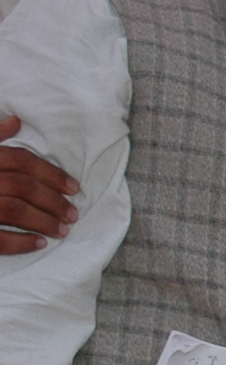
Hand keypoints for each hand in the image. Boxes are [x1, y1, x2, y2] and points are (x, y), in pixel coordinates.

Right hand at [0, 120, 80, 252]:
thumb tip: (16, 121)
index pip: (19, 159)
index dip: (50, 173)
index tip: (74, 187)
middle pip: (22, 186)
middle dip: (52, 200)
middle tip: (73, 214)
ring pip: (13, 210)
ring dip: (42, 221)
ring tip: (62, 230)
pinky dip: (19, 242)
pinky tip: (39, 244)